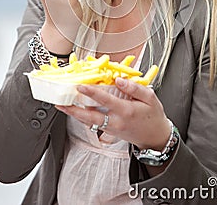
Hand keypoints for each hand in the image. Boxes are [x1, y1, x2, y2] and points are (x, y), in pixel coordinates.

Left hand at [56, 77, 170, 150]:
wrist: (155, 137)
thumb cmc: (153, 116)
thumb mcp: (150, 98)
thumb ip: (134, 88)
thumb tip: (119, 80)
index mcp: (126, 111)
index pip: (105, 100)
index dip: (92, 92)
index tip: (81, 86)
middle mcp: (116, 121)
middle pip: (90, 116)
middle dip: (74, 109)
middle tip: (61, 102)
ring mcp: (111, 128)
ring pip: (89, 122)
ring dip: (74, 114)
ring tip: (62, 106)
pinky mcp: (109, 131)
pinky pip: (93, 124)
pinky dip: (82, 117)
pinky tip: (75, 111)